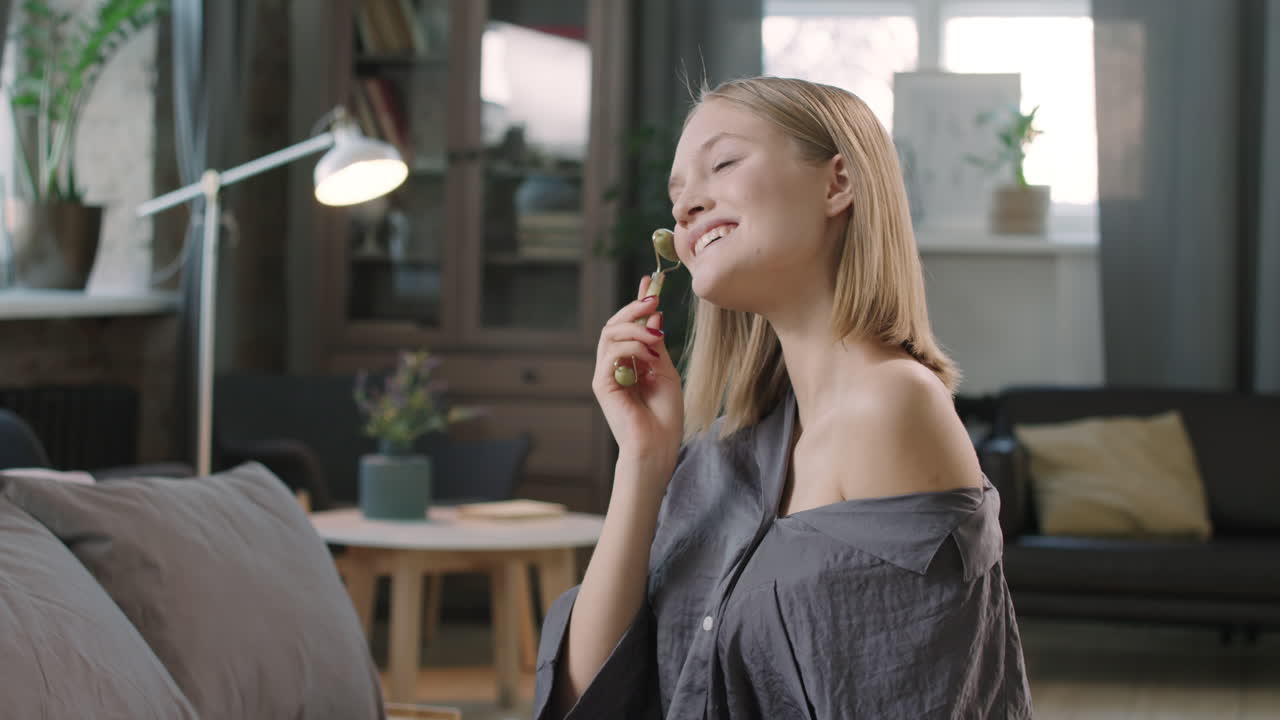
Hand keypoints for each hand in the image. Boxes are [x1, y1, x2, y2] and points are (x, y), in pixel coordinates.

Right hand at [592, 275, 683, 464]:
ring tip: (656, 337)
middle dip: (634, 308)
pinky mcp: (602, 384)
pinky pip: (611, 353)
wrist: (658, 447)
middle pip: (615, 325)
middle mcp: (614, 365)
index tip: (648, 281)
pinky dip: (632, 348)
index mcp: (630, 362)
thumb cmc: (665, 416)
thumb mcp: (667, 372)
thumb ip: (657, 345)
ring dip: (635, 328)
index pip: (630, 326)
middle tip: (653, 300)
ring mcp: (606, 374)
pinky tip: (650, 356)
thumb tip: (655, 315)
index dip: (637, 303)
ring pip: (610, 334)